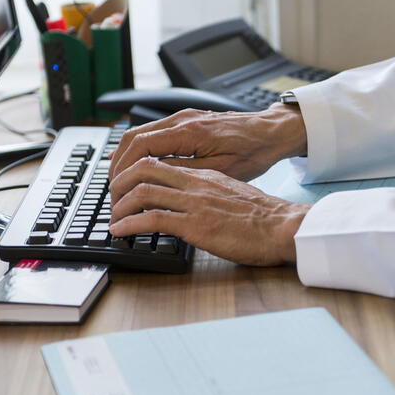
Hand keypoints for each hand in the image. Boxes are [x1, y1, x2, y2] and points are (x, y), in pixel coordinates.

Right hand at [108, 103, 306, 182]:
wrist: (271, 132)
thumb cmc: (253, 152)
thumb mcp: (220, 171)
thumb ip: (184, 172)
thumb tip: (153, 180)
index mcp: (188, 132)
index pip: (139, 147)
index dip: (123, 170)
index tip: (118, 191)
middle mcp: (182, 119)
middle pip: (132, 138)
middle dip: (118, 165)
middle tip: (113, 190)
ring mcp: (184, 117)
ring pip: (140, 133)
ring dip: (126, 157)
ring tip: (121, 182)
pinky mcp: (188, 121)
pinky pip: (153, 132)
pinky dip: (139, 150)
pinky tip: (137, 166)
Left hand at [109, 159, 310, 265]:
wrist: (283, 226)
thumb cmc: (266, 216)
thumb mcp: (234, 193)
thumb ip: (212, 192)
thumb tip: (196, 202)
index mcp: (205, 175)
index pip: (160, 162)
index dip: (134, 172)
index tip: (123, 187)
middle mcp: (196, 183)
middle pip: (143, 168)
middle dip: (119, 183)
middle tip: (111, 199)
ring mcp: (195, 202)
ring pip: (143, 191)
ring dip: (119, 206)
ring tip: (112, 219)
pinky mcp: (196, 224)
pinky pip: (152, 218)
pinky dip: (129, 224)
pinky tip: (120, 232)